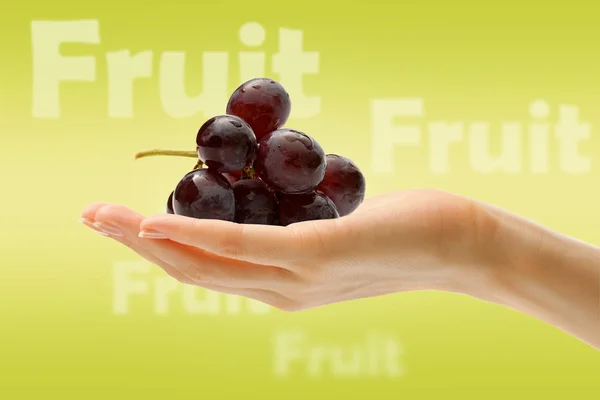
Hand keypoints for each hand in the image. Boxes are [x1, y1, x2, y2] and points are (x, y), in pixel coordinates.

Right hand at [80, 189, 485, 310]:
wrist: (465, 247)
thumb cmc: (407, 231)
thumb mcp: (344, 231)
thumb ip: (307, 231)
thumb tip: (287, 206)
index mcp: (285, 285)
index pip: (209, 271)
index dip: (159, 251)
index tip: (124, 225)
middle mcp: (282, 292)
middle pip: (193, 272)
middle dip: (135, 245)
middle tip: (90, 216)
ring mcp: (297, 279)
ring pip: (206, 262)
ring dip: (148, 239)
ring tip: (103, 217)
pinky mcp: (315, 256)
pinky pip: (243, 246)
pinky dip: (196, 235)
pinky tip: (157, 219)